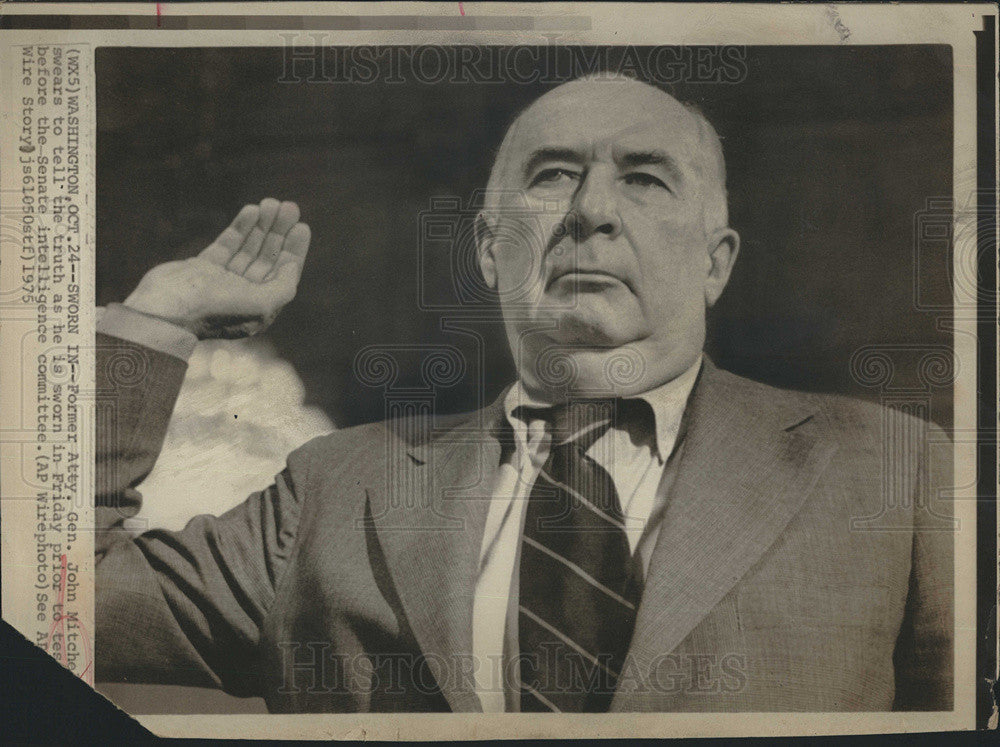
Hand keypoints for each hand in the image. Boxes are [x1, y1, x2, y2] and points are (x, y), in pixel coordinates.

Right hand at [123, 199, 310, 338]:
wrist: (166, 309)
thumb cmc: (214, 310)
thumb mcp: (260, 305)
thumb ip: (281, 287)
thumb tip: (293, 267)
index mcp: (259, 306)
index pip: (282, 273)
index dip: (294, 249)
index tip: (301, 226)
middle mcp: (243, 293)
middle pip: (267, 257)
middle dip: (279, 232)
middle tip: (289, 207)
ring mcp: (222, 279)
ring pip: (248, 247)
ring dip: (261, 225)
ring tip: (271, 203)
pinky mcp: (203, 266)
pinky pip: (228, 244)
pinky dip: (240, 227)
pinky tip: (251, 210)